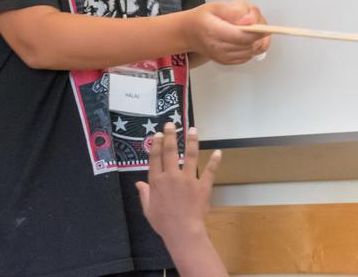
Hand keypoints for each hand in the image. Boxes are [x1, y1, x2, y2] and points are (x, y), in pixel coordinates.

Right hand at [136, 124, 219, 244]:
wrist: (183, 232)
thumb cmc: (163, 222)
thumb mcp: (147, 208)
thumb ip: (144, 194)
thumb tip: (139, 183)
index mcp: (157, 180)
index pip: (155, 157)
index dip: (156, 144)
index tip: (158, 134)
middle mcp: (171, 175)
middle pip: (170, 151)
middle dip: (170, 136)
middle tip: (171, 124)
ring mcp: (188, 179)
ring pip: (190, 156)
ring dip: (191, 141)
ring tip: (192, 129)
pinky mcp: (202, 186)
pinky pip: (209, 171)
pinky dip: (214, 162)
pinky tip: (218, 152)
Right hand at [185, 0, 268, 64]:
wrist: (187, 33)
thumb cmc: (202, 18)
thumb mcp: (216, 5)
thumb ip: (236, 10)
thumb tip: (251, 20)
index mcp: (214, 31)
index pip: (243, 36)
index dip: (258, 32)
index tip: (265, 26)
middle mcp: (218, 47)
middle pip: (250, 43)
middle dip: (260, 32)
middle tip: (256, 21)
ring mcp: (223, 57)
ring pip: (252, 50)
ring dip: (257, 40)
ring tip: (250, 28)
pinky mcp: (227, 62)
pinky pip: (249, 55)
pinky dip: (252, 46)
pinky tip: (245, 38)